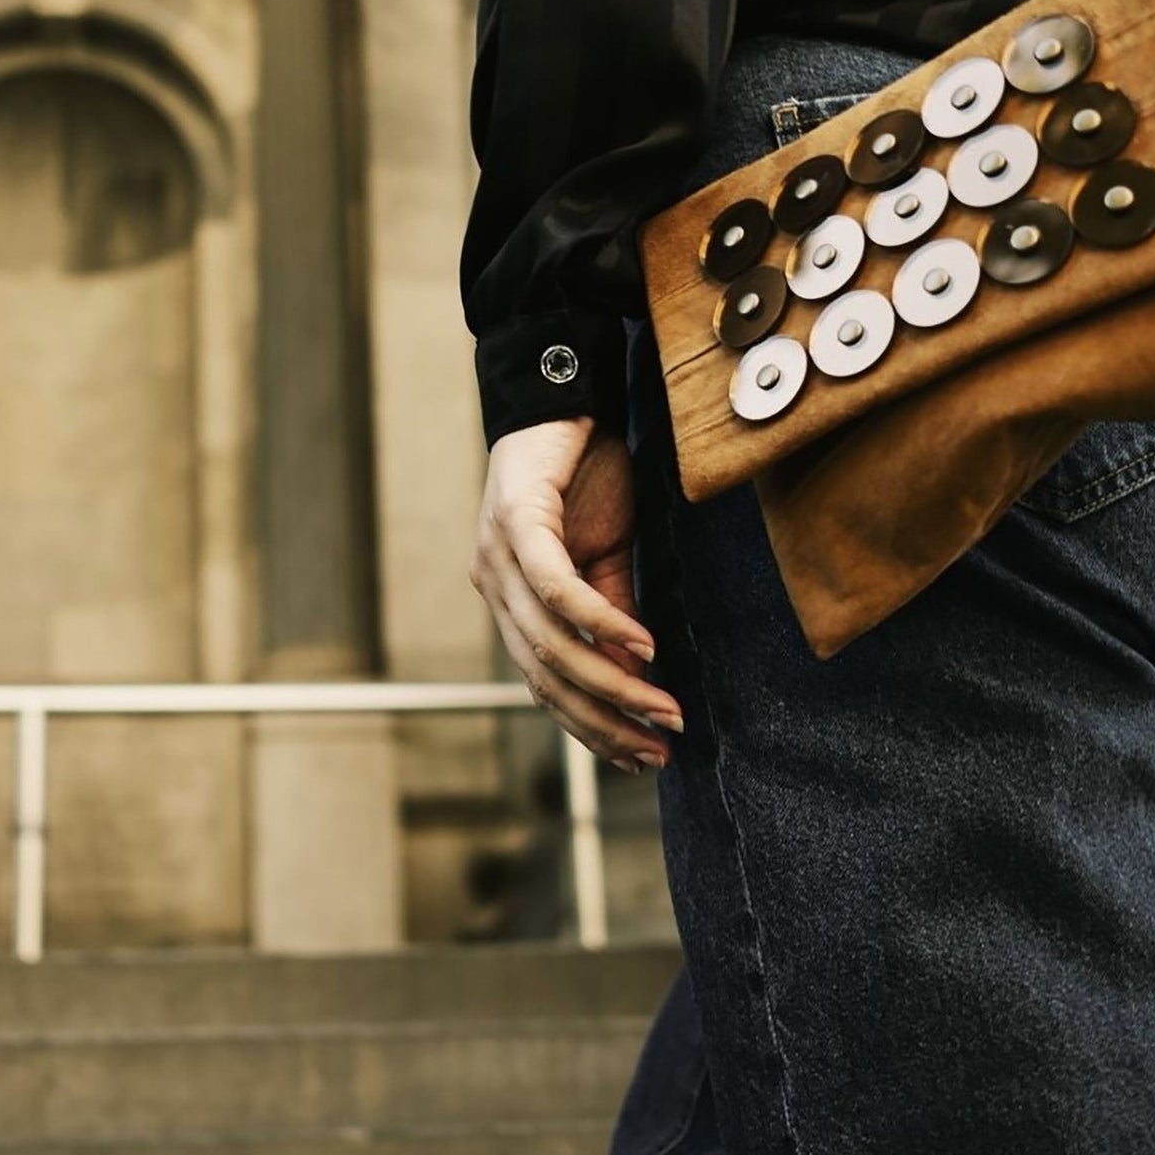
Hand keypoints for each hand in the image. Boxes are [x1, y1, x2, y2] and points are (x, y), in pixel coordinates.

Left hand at [468, 415, 680, 773]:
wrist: (566, 396)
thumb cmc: (583, 473)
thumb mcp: (605, 553)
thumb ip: (612, 614)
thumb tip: (636, 679)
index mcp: (509, 599)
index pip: (544, 684)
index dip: (591, 727)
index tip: (642, 758)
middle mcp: (492, 586)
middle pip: (545, 678)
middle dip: (606, 721)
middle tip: (660, 748)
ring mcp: (497, 557)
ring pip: (551, 644)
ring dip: (612, 683)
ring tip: (662, 708)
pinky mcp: (515, 523)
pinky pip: (558, 590)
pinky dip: (602, 622)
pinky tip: (643, 645)